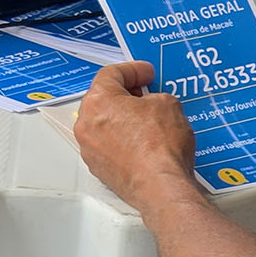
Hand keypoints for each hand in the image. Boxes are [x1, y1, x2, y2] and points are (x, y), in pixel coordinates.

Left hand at [74, 62, 197, 210]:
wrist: (161, 186)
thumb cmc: (160, 148)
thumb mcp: (168, 104)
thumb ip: (155, 96)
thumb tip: (152, 103)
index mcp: (99, 101)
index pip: (111, 74)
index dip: (133, 70)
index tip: (145, 73)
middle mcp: (87, 124)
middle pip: (103, 98)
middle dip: (125, 93)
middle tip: (145, 93)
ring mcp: (91, 149)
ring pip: (103, 124)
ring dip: (122, 118)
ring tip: (146, 118)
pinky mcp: (99, 169)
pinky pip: (108, 145)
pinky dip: (122, 139)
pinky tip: (142, 141)